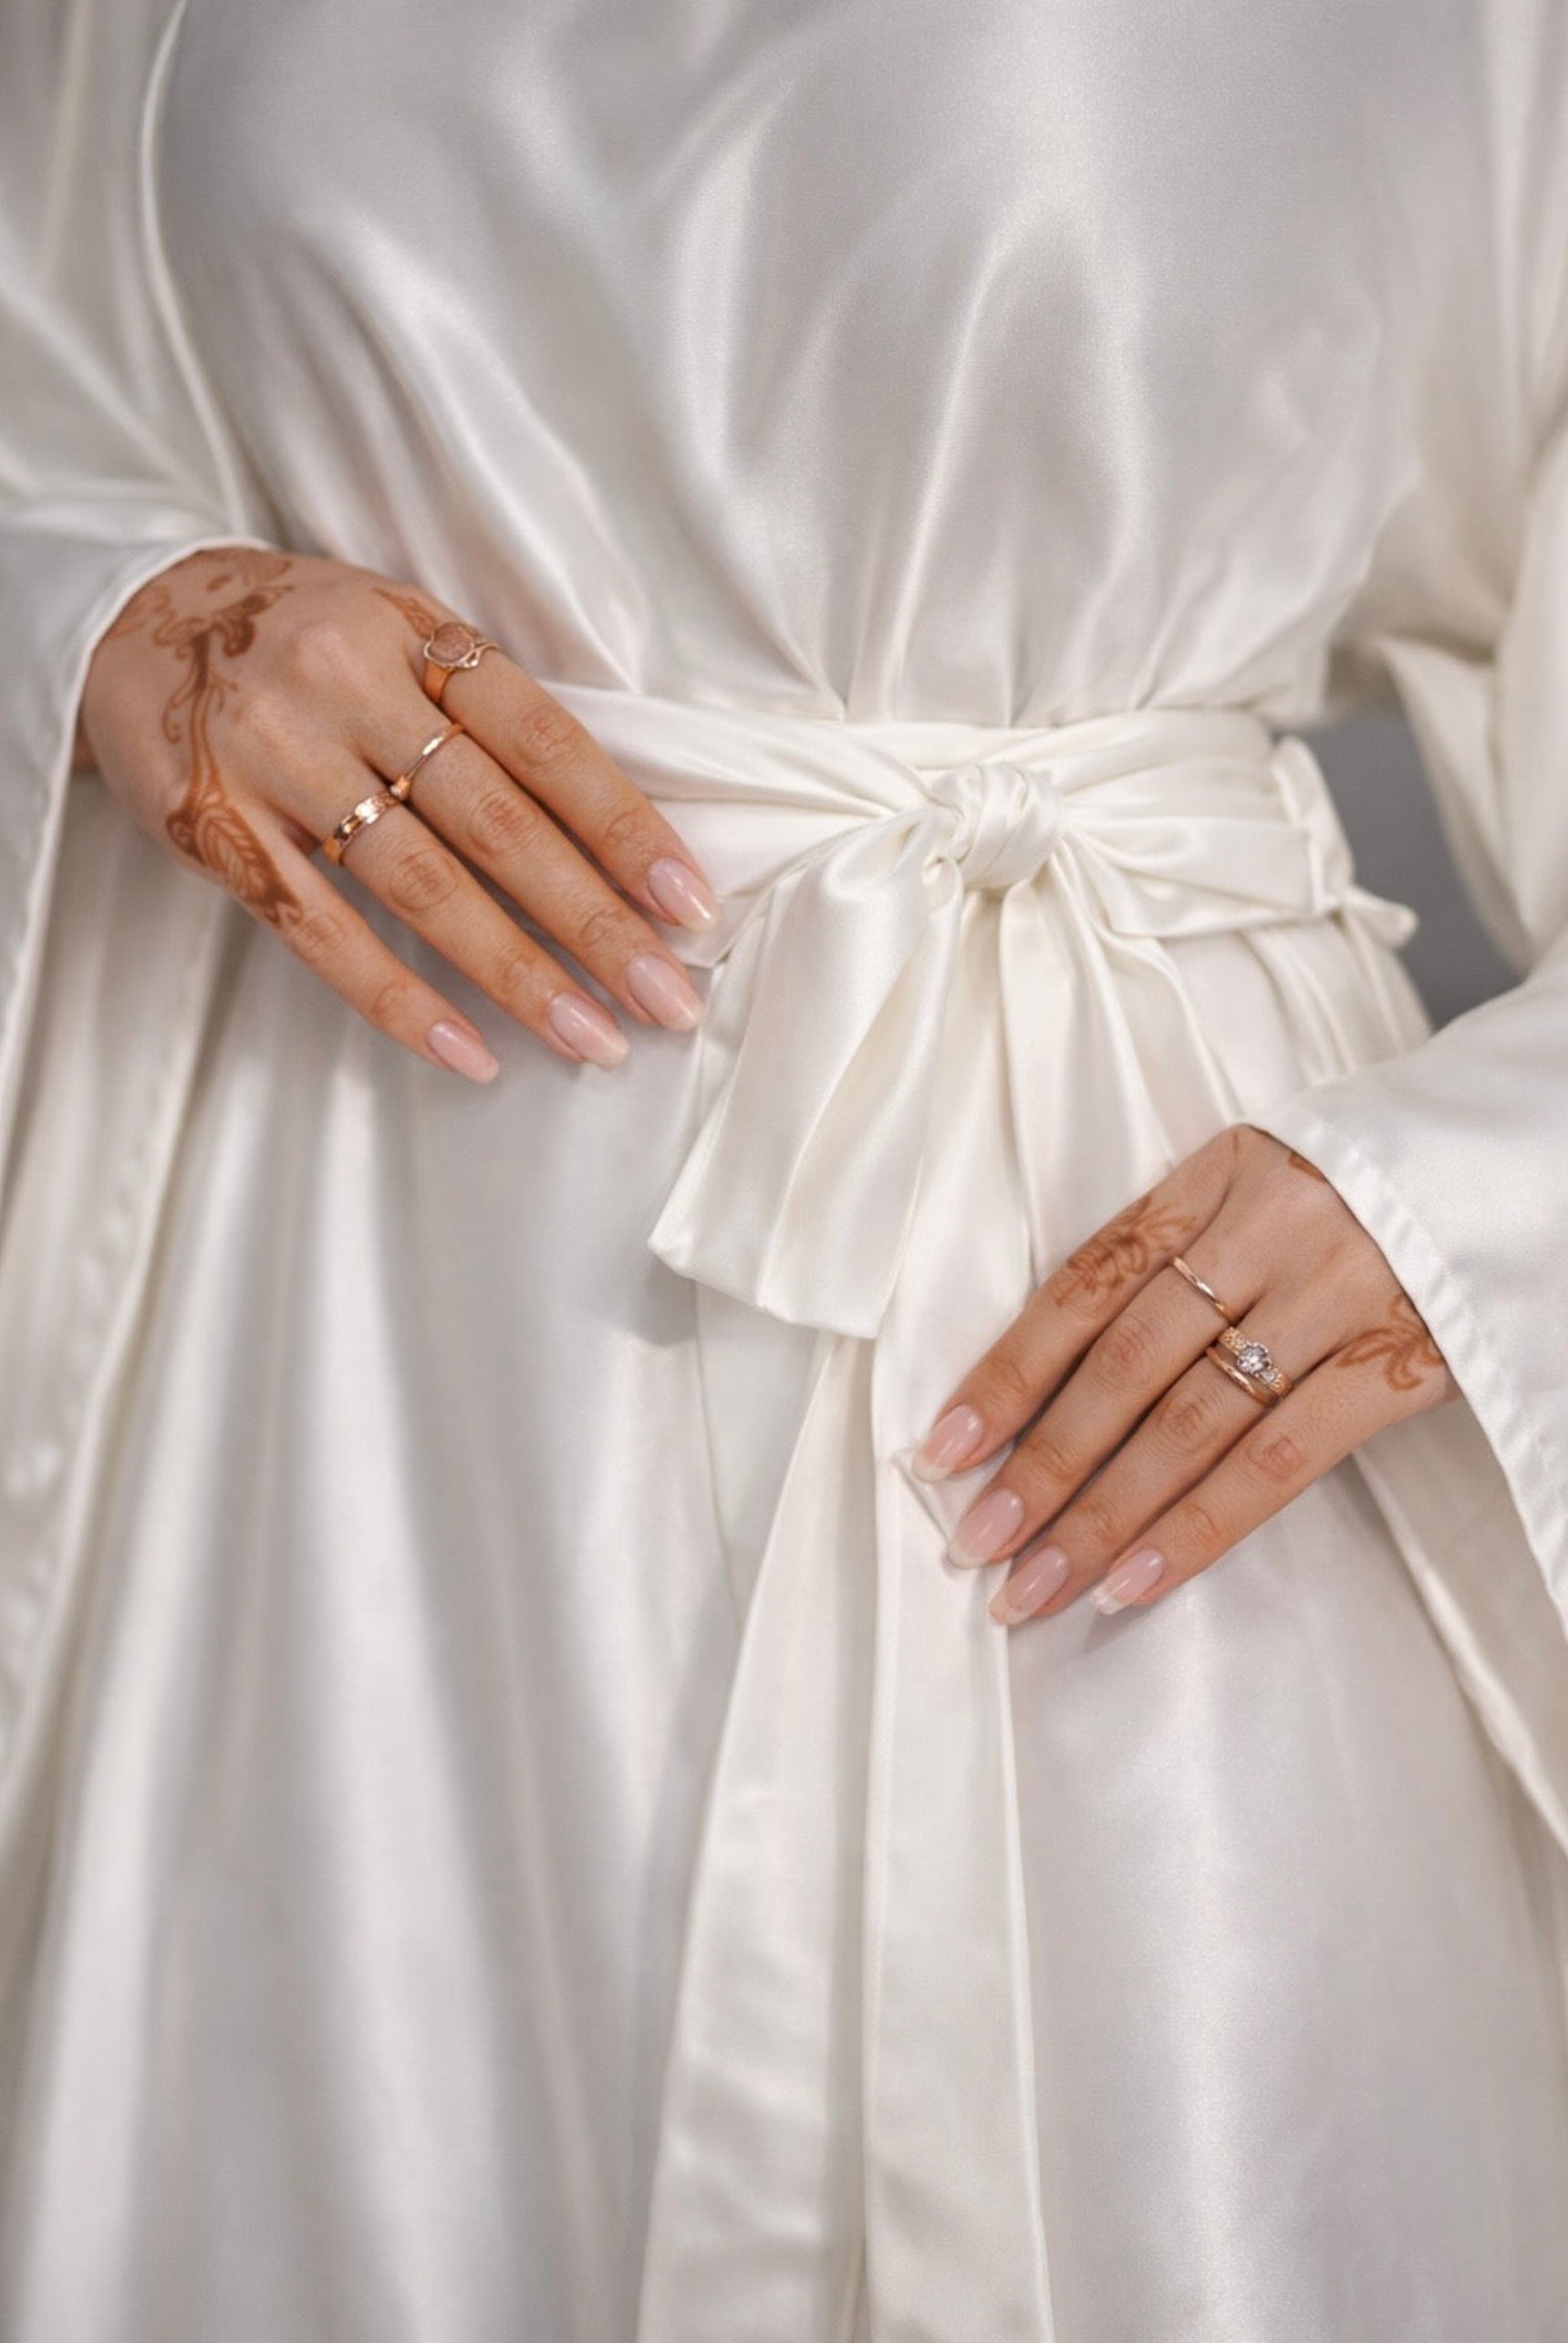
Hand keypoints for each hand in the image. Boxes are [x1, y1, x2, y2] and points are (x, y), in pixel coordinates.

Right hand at [79, 546, 717, 1080]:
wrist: (133, 618)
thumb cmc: (307, 640)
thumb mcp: (398, 630)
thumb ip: (485, 710)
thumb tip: (611, 834)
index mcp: (414, 635)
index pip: (545, 743)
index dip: (624, 828)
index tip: (690, 907)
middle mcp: (346, 689)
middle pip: (495, 823)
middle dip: (591, 921)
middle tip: (665, 1000)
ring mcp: (277, 762)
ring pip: (420, 886)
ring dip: (516, 973)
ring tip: (591, 1039)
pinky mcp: (219, 830)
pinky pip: (323, 933)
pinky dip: (401, 999)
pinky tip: (472, 1052)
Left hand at [910, 1123, 1459, 1621]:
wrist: (1523, 1160)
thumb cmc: (1363, 1190)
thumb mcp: (1259, 1185)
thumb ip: (1178, 1254)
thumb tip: (1056, 1383)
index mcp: (1215, 1175)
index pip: (1085, 1284)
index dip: (1007, 1372)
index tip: (942, 1449)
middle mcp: (1267, 1228)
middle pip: (1125, 1363)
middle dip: (1040, 1464)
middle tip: (976, 1543)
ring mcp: (1337, 1296)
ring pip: (1191, 1423)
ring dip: (1100, 1515)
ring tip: (1034, 1585)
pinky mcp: (1402, 1359)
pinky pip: (1282, 1460)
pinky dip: (1198, 1527)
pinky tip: (1134, 1579)